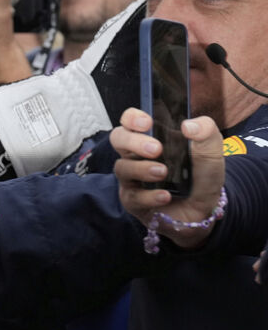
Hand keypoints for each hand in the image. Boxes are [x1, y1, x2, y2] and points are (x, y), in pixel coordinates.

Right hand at [111, 107, 224, 249]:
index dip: (132, 118)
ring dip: (142, 169)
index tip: (147, 123)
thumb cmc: (200, 178)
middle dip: (134, 141)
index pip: (130, 121)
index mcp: (151, 139)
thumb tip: (189, 125)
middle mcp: (136, 156)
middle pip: (118, 139)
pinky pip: (132, 197)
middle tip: (156, 149)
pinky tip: (165, 196)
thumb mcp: (211, 154)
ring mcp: (132, 179)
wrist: (204, 211)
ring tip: (163, 172)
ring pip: (122, 168)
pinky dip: (149, 196)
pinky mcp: (133, 201)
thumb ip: (207, 134)